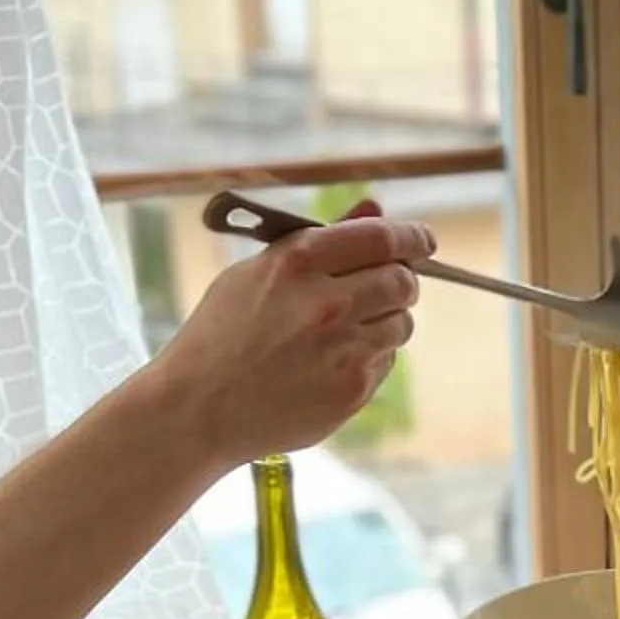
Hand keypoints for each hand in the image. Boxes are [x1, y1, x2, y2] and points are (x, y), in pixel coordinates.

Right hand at [161, 199, 433, 458]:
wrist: (197, 408)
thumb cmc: (221, 335)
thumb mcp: (256, 273)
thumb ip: (320, 240)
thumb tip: (375, 209)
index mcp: (298, 262)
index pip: (381, 237)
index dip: (411, 237)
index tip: (422, 241)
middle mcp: (327, 302)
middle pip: (402, 281)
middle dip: (400, 281)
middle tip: (385, 288)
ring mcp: (344, 349)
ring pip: (401, 324)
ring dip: (384, 322)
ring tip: (343, 332)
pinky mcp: (352, 389)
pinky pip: (385, 362)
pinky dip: (368, 358)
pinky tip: (328, 365)